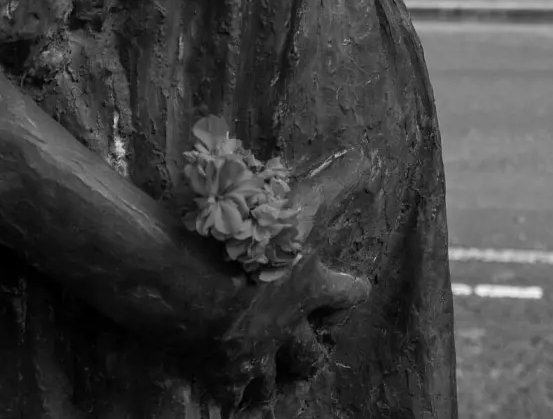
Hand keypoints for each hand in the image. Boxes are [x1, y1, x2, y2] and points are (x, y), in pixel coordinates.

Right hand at [192, 149, 375, 409]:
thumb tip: (368, 158)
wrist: (184, 274)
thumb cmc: (243, 235)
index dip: (350, 291)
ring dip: (270, 381)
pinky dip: (230, 397)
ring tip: (269, 383)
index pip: (348, 295)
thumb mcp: (297, 200)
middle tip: (308, 355)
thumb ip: (334, 181)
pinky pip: (228, 397)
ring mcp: (251, 353)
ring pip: (268, 383)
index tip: (353, 288)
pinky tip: (226, 395)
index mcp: (310, 288)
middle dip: (309, 356)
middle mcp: (286, 328)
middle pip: (309, 356)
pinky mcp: (215, 369)